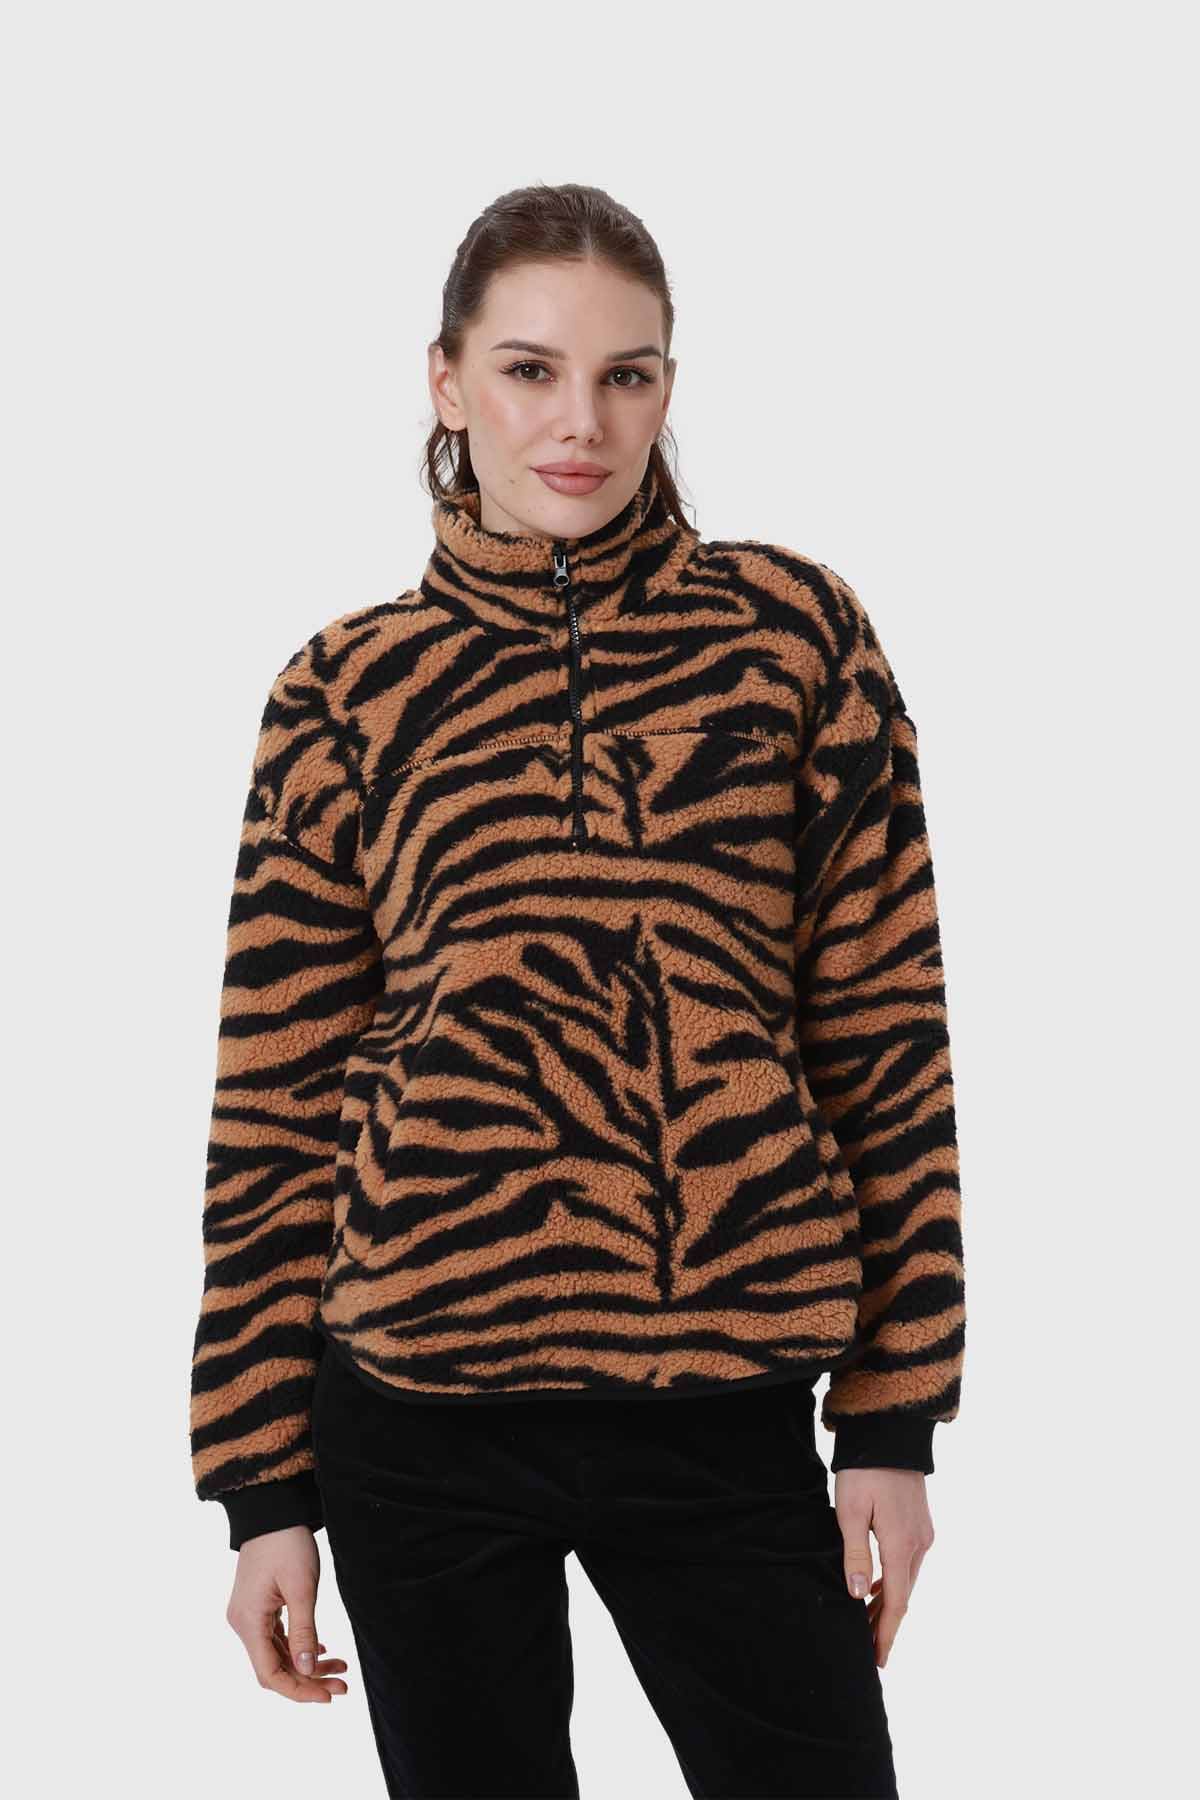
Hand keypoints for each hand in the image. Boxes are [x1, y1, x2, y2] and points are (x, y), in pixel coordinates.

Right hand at [225, 1525, 348, 1701]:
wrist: (272, 1509)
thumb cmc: (287, 1543)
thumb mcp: (302, 1587)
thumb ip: (304, 1630)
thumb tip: (306, 1671)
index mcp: (249, 1622)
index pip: (270, 1674)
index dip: (299, 1691)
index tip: (328, 1696)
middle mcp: (243, 1624)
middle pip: (274, 1668)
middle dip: (308, 1680)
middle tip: (343, 1685)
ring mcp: (248, 1615)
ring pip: (278, 1654)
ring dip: (307, 1664)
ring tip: (341, 1667)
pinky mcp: (257, 1607)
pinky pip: (277, 1637)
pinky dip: (298, 1647)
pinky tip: (321, 1651)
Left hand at [834, 1468, 934, 1668]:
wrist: (889, 1434)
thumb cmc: (864, 1471)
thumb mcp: (850, 1512)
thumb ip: (855, 1555)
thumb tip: (859, 1597)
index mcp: (900, 1545)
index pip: (896, 1602)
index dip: (886, 1632)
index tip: (878, 1659)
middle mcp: (919, 1543)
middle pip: (904, 1595)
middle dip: (886, 1624)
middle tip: (868, 1650)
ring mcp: (923, 1533)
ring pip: (906, 1579)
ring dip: (889, 1603)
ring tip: (868, 1625)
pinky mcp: (921, 1523)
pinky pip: (908, 1563)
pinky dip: (894, 1582)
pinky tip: (878, 1587)